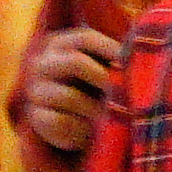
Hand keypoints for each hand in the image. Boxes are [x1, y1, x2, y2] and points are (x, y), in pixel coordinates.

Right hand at [17, 26, 121, 162]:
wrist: (73, 120)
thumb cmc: (96, 86)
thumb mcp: (105, 68)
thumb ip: (117, 62)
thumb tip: (135, 63)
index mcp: (62, 44)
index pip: (86, 39)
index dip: (111, 50)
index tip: (131, 65)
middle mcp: (44, 63)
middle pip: (75, 63)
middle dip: (104, 79)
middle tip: (124, 94)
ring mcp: (37, 91)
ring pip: (69, 97)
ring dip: (95, 109)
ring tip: (111, 117)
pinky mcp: (36, 117)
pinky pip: (60, 122)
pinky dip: (81, 130)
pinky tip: (92, 133)